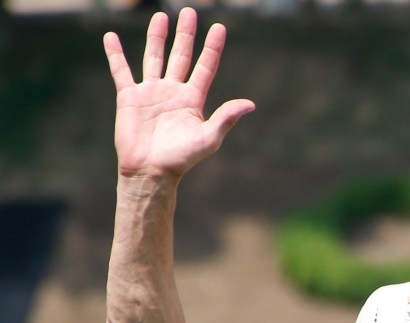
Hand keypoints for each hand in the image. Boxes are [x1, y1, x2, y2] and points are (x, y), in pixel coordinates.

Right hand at [103, 6, 254, 180]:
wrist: (150, 171)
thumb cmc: (180, 159)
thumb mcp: (208, 139)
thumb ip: (226, 118)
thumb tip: (250, 104)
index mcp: (192, 100)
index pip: (205, 67)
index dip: (212, 48)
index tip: (219, 28)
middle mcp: (172, 92)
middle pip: (180, 56)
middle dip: (186, 35)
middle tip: (189, 12)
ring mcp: (150, 93)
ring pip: (154, 57)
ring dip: (156, 37)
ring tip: (160, 17)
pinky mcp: (129, 97)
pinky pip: (121, 71)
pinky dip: (115, 54)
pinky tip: (110, 38)